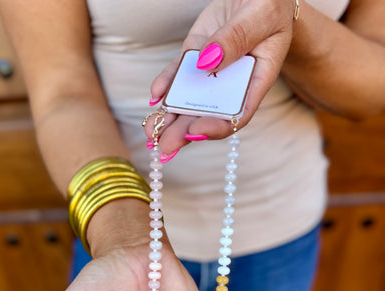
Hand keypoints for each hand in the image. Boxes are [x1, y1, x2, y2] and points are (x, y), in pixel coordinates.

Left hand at [145, 0, 296, 154]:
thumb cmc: (270, 3)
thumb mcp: (260, 16)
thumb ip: (236, 39)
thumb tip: (205, 63)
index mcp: (257, 80)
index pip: (237, 114)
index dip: (216, 127)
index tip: (194, 131)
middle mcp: (232, 83)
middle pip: (207, 115)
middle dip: (183, 132)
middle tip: (164, 147)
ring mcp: (211, 72)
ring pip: (189, 100)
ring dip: (169, 118)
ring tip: (150, 130)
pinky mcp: (195, 57)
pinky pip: (178, 75)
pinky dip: (165, 86)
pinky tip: (154, 96)